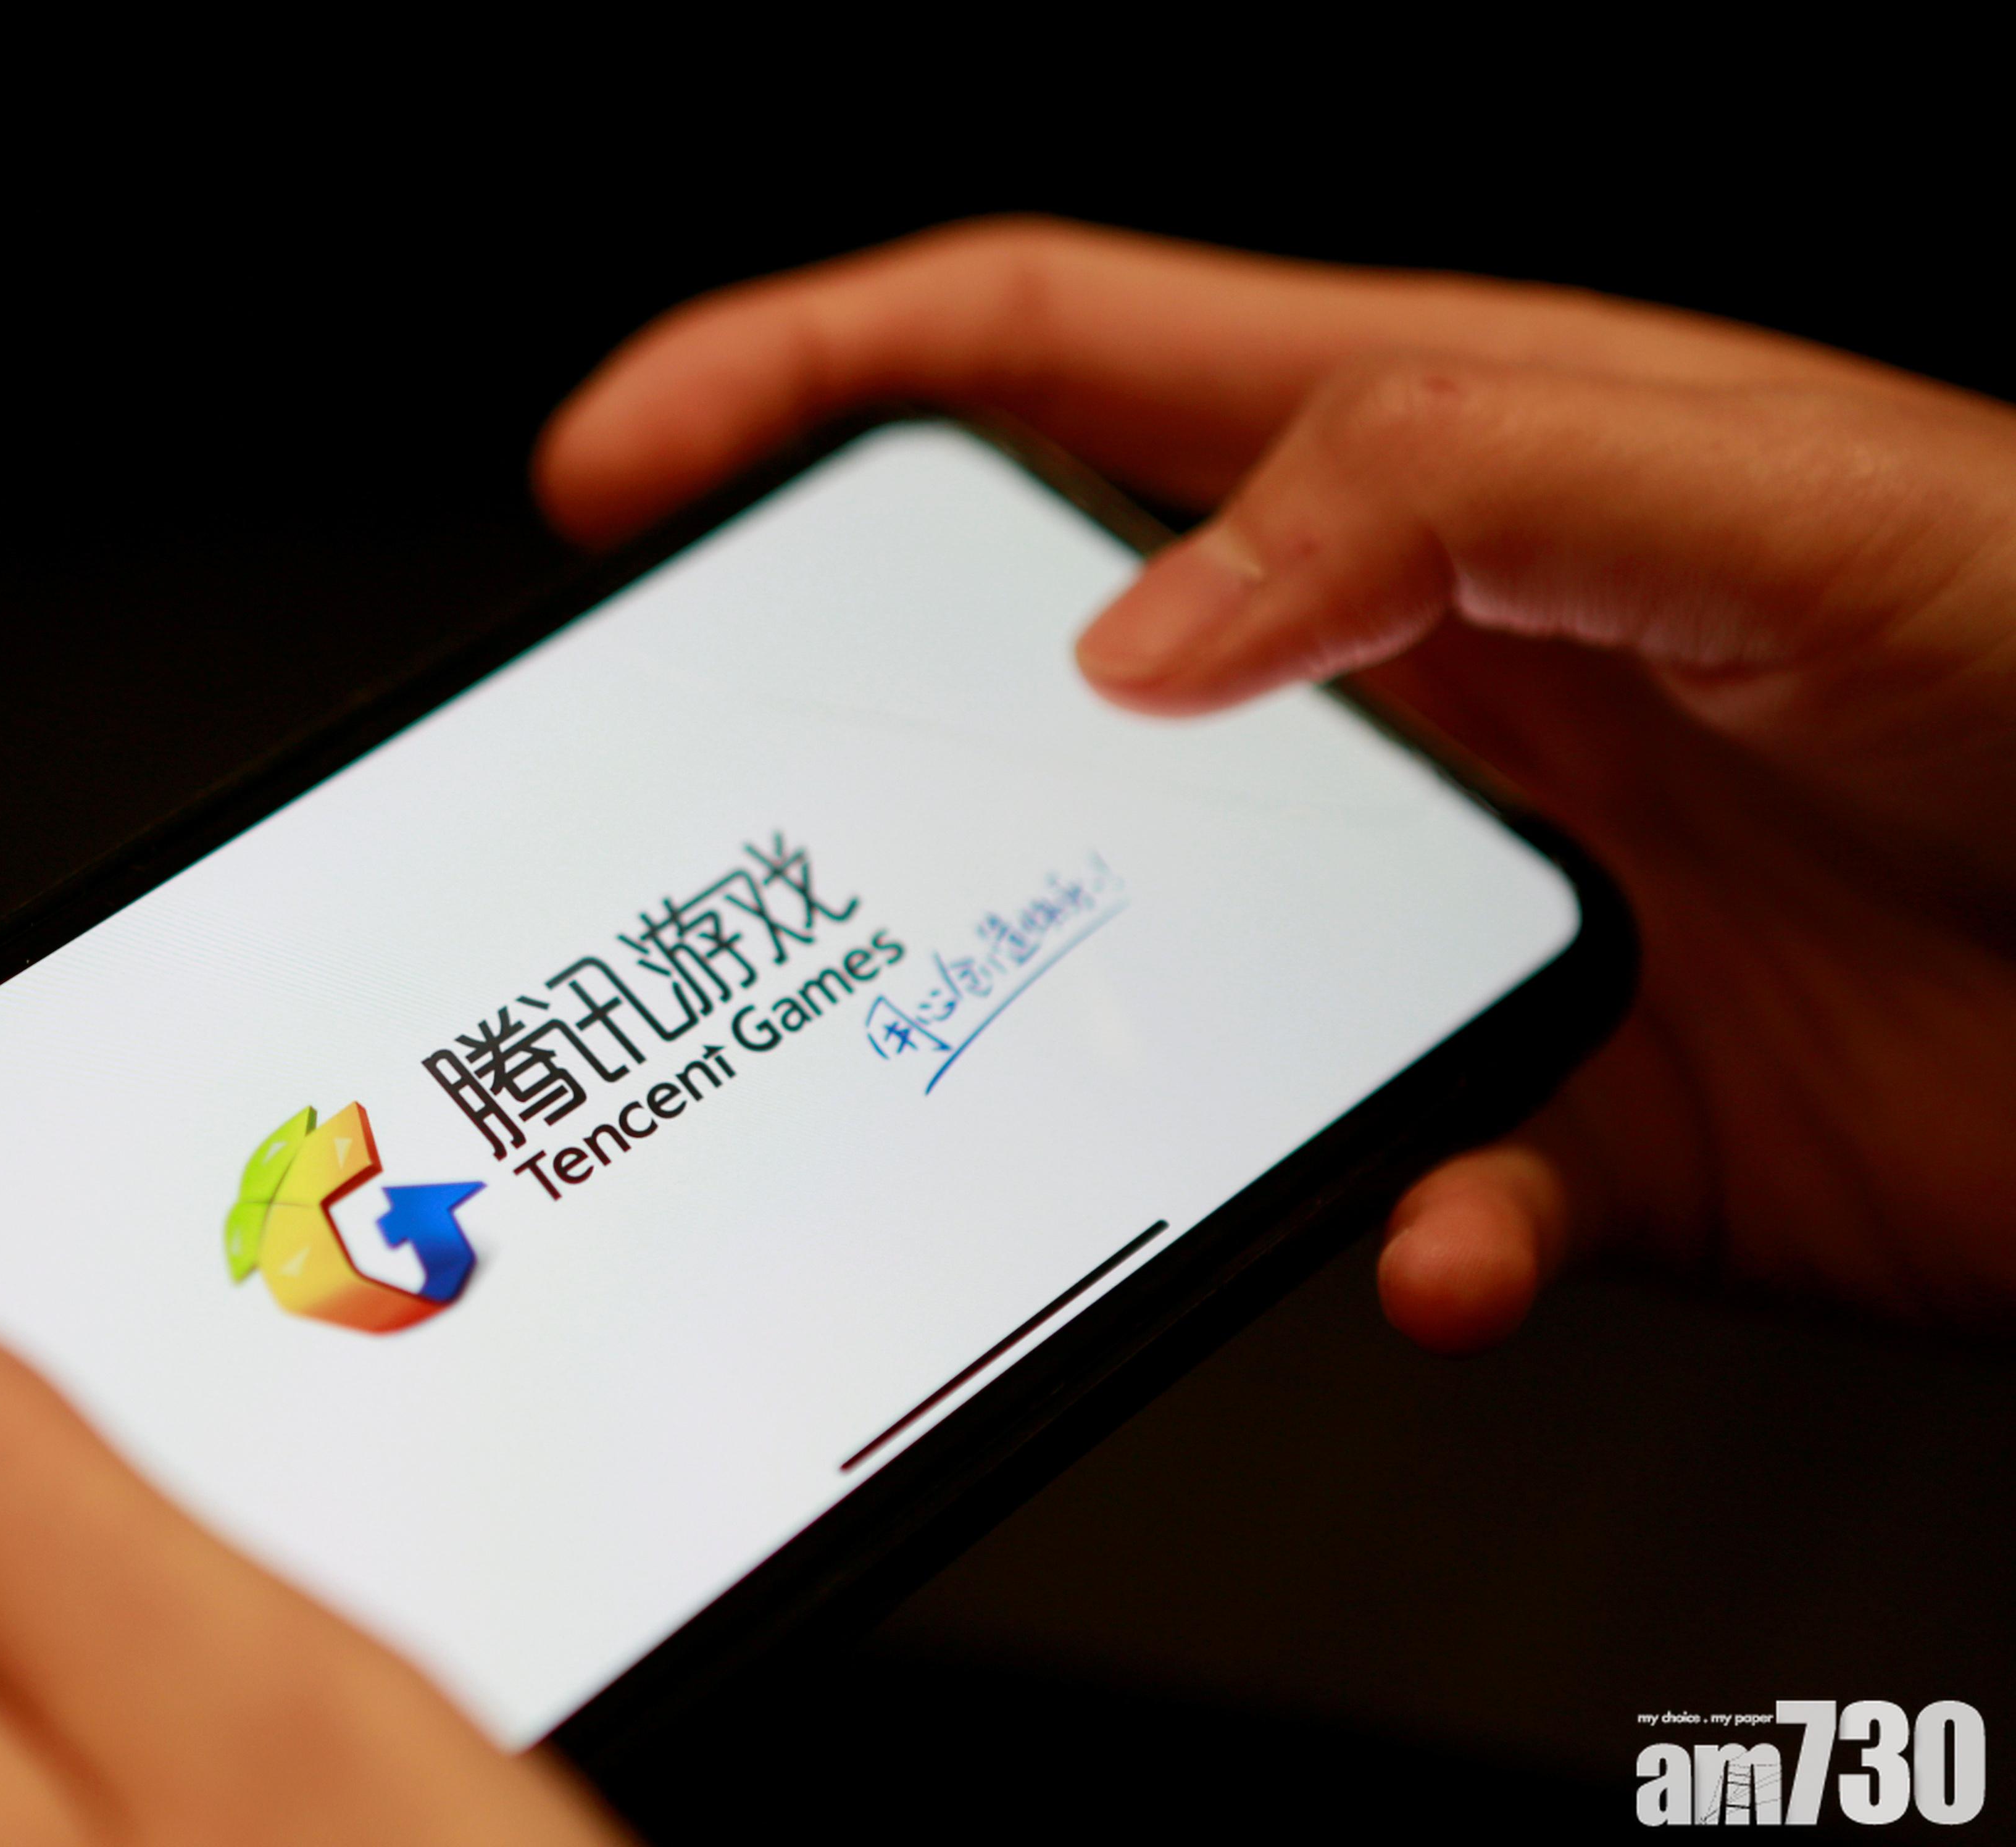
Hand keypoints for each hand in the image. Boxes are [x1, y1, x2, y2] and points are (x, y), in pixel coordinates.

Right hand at [536, 217, 2015, 1351]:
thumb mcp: (1781, 490)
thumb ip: (1448, 487)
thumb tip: (1148, 621)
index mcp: (1430, 472)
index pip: (1048, 366)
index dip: (807, 378)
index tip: (633, 461)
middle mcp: (1408, 678)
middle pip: (1038, 670)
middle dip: (870, 730)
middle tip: (743, 806)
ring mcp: (1453, 894)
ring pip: (1166, 962)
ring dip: (1108, 1039)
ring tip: (1063, 1078)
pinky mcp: (1545, 1095)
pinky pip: (1386, 1178)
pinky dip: (1395, 1228)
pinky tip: (1444, 1234)